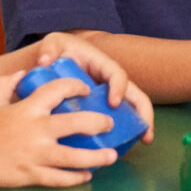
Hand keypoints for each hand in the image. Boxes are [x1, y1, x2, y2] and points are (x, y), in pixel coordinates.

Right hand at [0, 70, 123, 187]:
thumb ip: (6, 84)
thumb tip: (22, 73)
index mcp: (27, 109)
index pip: (58, 89)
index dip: (76, 86)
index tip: (86, 89)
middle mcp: (34, 131)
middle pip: (76, 123)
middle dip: (98, 123)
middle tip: (110, 124)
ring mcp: (34, 155)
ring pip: (74, 157)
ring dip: (96, 157)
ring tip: (112, 156)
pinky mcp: (30, 175)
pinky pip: (59, 179)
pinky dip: (76, 178)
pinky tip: (87, 175)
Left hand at [19, 33, 153, 144]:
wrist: (56, 60)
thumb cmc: (58, 50)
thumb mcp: (54, 44)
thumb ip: (49, 49)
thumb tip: (44, 60)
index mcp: (102, 65)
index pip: (117, 74)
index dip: (119, 87)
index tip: (113, 103)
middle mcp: (111, 81)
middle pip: (134, 94)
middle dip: (143, 112)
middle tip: (146, 132)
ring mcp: (109, 94)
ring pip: (131, 108)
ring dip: (141, 124)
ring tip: (145, 141)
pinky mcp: (102, 107)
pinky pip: (118, 118)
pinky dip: (125, 131)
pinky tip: (125, 146)